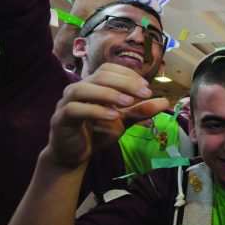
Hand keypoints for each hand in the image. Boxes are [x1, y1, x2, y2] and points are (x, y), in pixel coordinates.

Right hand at [47, 64, 167, 168]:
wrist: (75, 155)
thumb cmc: (97, 132)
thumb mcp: (124, 120)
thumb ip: (141, 110)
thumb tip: (165, 101)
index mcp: (92, 85)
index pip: (108, 69)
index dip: (128, 74)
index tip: (146, 87)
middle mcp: (77, 89)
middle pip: (99, 75)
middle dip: (124, 82)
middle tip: (145, 93)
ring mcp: (65, 103)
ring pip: (83, 89)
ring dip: (109, 94)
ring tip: (129, 103)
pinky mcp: (59, 119)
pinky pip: (75, 109)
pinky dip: (95, 111)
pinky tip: (113, 116)